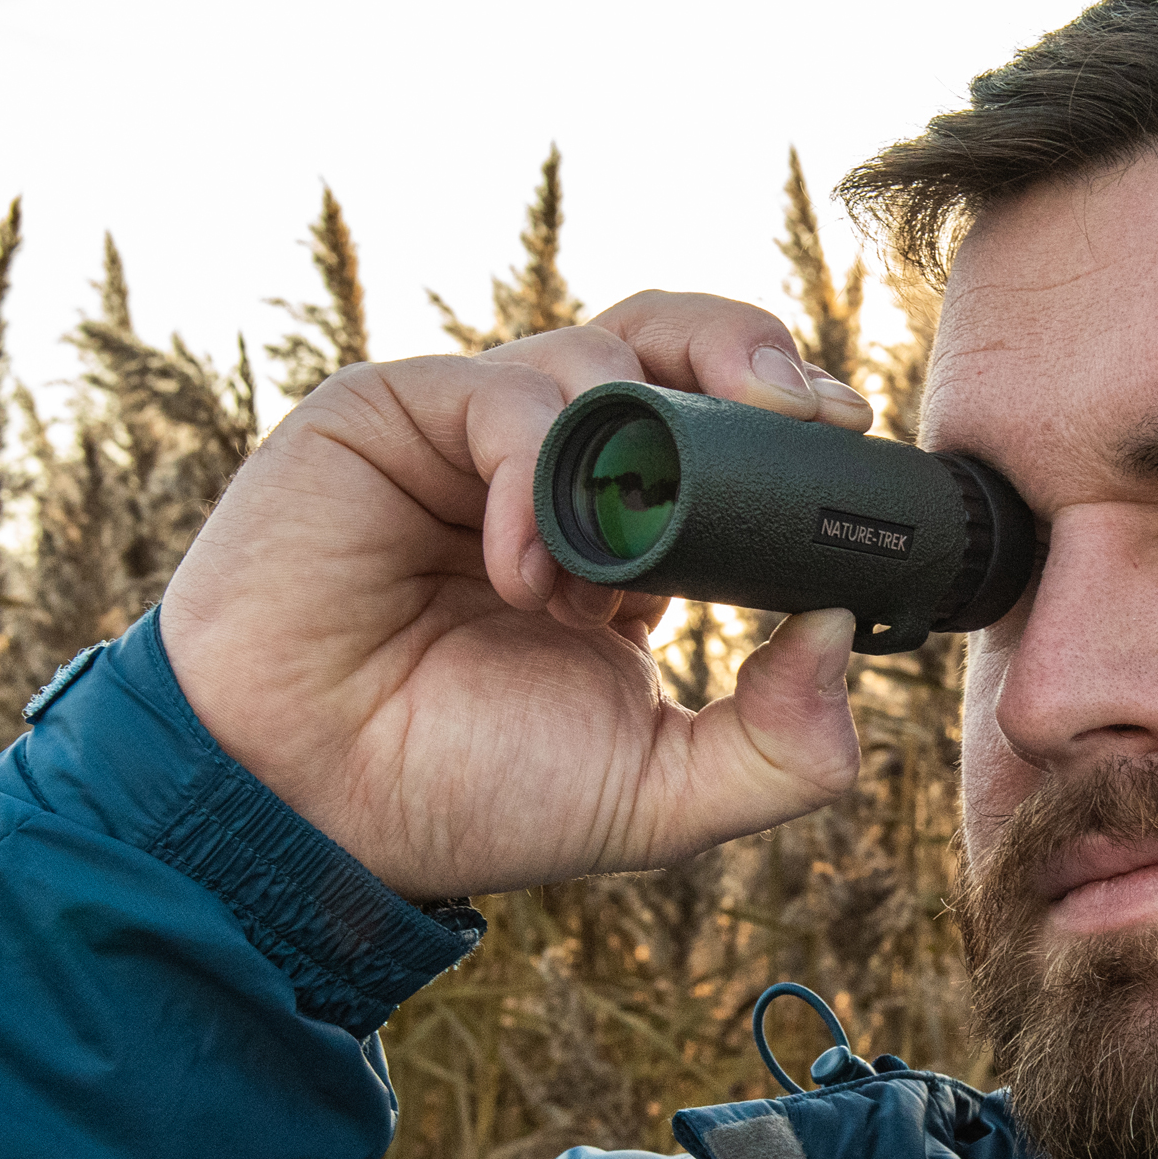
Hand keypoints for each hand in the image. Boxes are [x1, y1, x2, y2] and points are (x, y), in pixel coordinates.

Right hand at [159, 294, 871, 900]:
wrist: (307, 808)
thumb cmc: (463, 794)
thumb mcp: (658, 796)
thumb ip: (778, 744)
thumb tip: (843, 632)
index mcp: (629, 548)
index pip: (728, 439)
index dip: (790, 427)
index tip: (850, 449)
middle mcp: (557, 477)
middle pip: (677, 350)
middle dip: (752, 357)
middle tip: (805, 415)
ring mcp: (474, 439)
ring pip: (600, 350)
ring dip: (637, 445)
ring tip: (612, 571)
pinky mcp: (393, 415)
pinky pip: (503, 394)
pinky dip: (535, 473)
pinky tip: (522, 574)